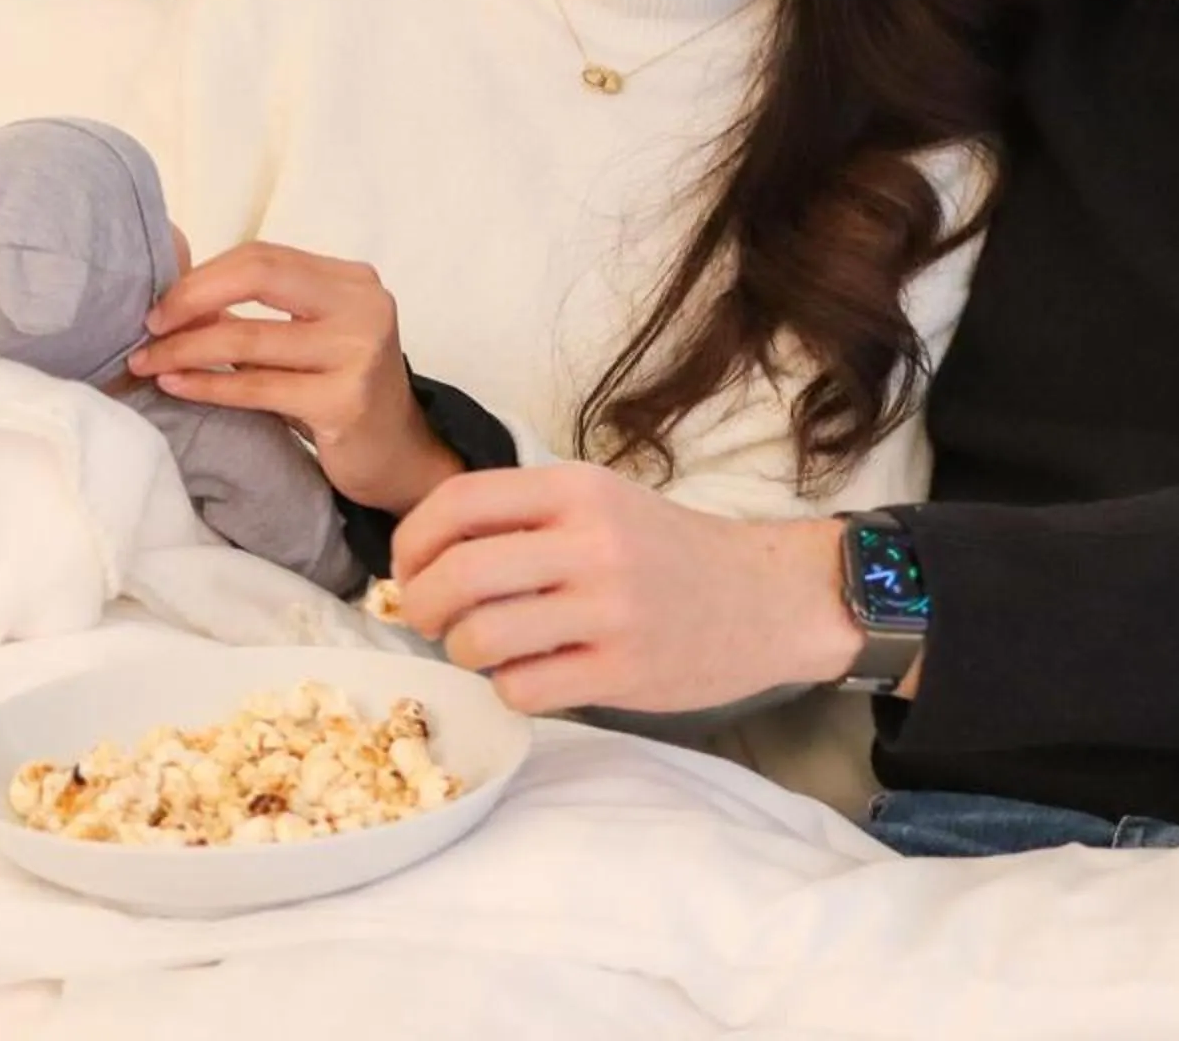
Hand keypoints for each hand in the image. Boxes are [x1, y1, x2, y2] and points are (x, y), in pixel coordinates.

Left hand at [127, 243, 461, 515]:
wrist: (397, 456)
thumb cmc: (340, 394)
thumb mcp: (306, 340)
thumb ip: (256, 313)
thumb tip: (175, 299)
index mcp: (352, 281)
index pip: (265, 256)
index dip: (204, 275)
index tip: (160, 302)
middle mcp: (363, 306)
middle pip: (260, 276)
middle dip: (191, 298)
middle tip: (149, 326)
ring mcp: (358, 352)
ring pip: (250, 338)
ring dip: (186, 348)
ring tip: (147, 361)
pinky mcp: (344, 401)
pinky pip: (257, 388)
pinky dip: (208, 385)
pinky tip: (176, 385)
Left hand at [391, 464, 860, 716]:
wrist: (767, 598)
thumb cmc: (669, 552)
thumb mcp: (602, 503)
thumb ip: (525, 518)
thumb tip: (427, 555)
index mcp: (578, 489)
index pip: (459, 502)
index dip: (412, 541)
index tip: (411, 569)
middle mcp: (592, 542)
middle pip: (460, 573)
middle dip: (422, 606)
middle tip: (430, 619)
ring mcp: (609, 609)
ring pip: (483, 638)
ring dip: (464, 652)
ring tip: (485, 650)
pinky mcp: (622, 671)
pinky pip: (524, 689)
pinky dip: (510, 688)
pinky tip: (534, 676)